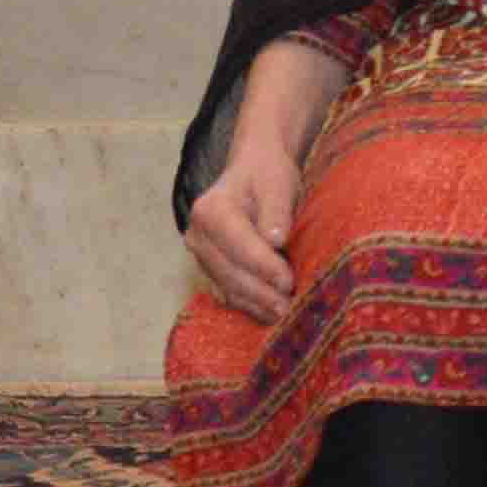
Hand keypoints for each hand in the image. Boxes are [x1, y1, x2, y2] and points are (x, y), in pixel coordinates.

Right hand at [182, 115, 309, 324]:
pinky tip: (267, 313)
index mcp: (210, 211)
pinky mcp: (209, 266)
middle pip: (229, 271)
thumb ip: (276, 211)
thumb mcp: (277, 183)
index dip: (263, 266)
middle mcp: (197, 235)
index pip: (238, 245)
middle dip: (260, 292)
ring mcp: (200, 253)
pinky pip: (226, 290)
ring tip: (282, 315)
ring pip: (226, 285)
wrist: (253, 171)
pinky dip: (246, 303)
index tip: (288, 281)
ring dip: (254, 303)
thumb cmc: (267, 175)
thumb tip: (276, 241)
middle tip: (288, 307)